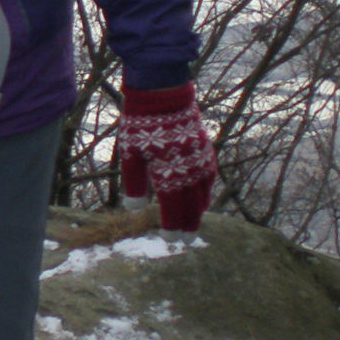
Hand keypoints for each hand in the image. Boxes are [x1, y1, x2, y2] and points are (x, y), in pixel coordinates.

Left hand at [116, 82, 215, 232]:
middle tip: (187, 242)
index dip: (172, 225)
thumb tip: (134, 210)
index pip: (172, 208)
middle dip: (188, 225)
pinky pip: (210, 177)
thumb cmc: (141, 126)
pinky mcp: (205, 150)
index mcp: (168, 174)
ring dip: (199, 210)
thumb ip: (134, 183)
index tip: (171, 239)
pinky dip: (206, 190)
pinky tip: (203, 196)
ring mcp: (200, 160)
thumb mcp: (130, 155)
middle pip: (191, 205)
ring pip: (203, 193)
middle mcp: (188, 171)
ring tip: (195, 223)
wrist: (164, 97)